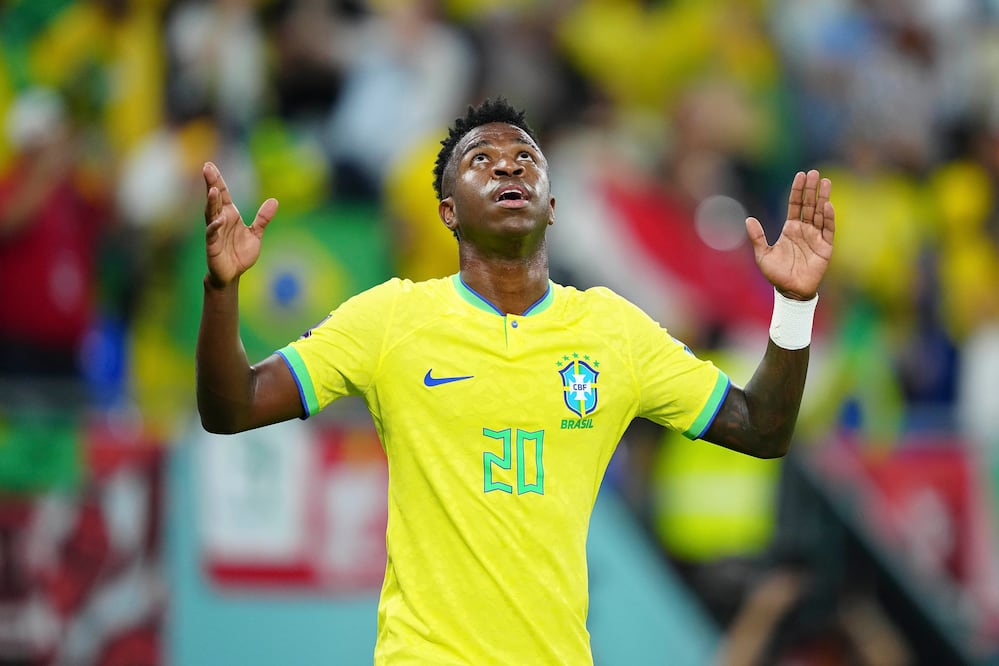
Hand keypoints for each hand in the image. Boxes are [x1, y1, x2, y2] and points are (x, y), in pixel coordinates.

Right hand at [203, 161, 278, 287]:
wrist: (232, 274)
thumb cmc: (239, 253)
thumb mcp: (255, 234)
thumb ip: (263, 218)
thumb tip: (274, 201)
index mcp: (229, 215)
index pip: (223, 194)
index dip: (217, 180)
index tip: (210, 165)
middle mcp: (220, 220)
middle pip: (214, 199)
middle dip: (211, 183)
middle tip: (207, 168)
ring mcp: (215, 232)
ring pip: (211, 214)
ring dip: (211, 202)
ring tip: (212, 190)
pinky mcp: (212, 246)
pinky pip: (212, 234)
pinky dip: (215, 227)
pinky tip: (218, 220)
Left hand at [746, 169, 833, 299]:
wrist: (789, 292)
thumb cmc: (776, 274)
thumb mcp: (763, 254)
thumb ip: (758, 237)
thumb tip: (748, 219)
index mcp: (790, 229)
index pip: (795, 205)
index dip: (797, 191)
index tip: (800, 175)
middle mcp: (804, 230)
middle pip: (809, 205)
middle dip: (811, 189)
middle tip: (815, 173)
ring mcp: (816, 237)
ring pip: (820, 214)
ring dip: (823, 198)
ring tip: (825, 182)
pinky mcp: (825, 247)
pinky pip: (828, 230)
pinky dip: (828, 218)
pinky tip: (827, 205)